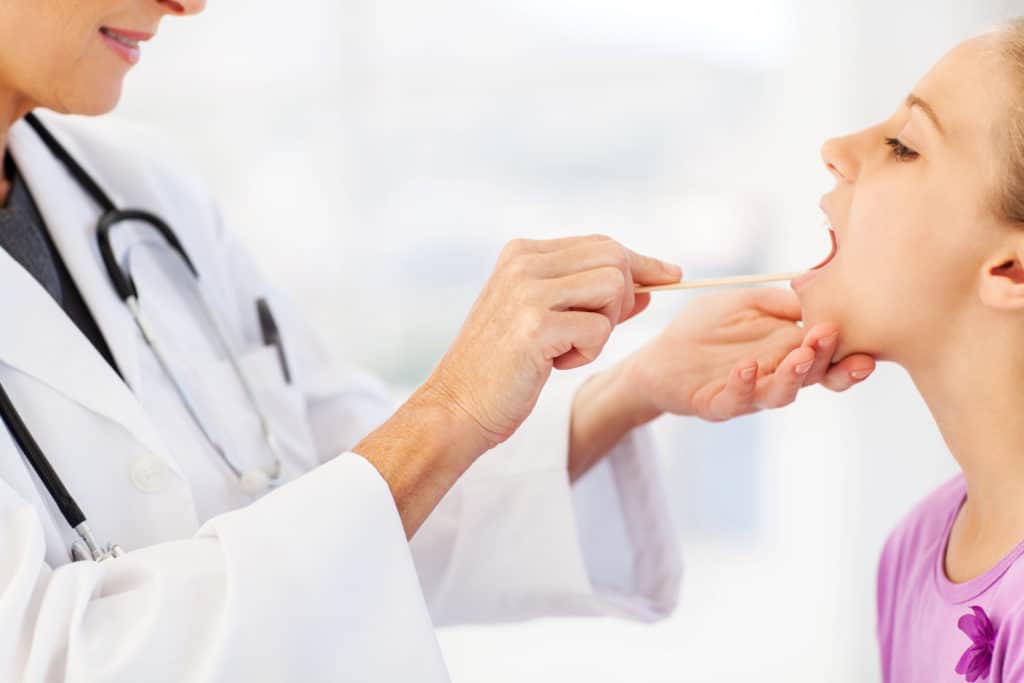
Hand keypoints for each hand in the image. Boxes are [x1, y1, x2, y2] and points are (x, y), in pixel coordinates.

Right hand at [421, 235, 681, 456]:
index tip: (670, 276)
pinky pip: (599, 330)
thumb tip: (656, 279)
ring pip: (614, 288)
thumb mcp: (546, 318)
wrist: (457, 407)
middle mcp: (524, 262)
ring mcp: (528, 291)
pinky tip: (554, 364)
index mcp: (523, 252)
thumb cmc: (504, 368)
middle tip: (589, 333)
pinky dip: (587, 354)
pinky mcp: (535, 326)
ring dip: (604, 327)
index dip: (640, 263)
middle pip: (615, 259)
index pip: (602, 243)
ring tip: (567, 348)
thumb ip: (592, 295)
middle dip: (622, 299)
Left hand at [624, 287, 875, 422]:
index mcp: (789, 353)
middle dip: (827, 362)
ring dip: (793, 375)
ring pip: (780, 394)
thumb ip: (782, 302)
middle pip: (812, 378)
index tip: (867, 349)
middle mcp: (775, 377)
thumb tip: (819, 295)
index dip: (849, 357)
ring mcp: (747, 394)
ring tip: (799, 355)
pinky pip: (734, 401)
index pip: (828, 358)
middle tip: (831, 341)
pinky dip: (743, 385)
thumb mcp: (746, 303)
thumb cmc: (704, 329)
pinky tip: (746, 368)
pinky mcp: (716, 404)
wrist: (658, 356)